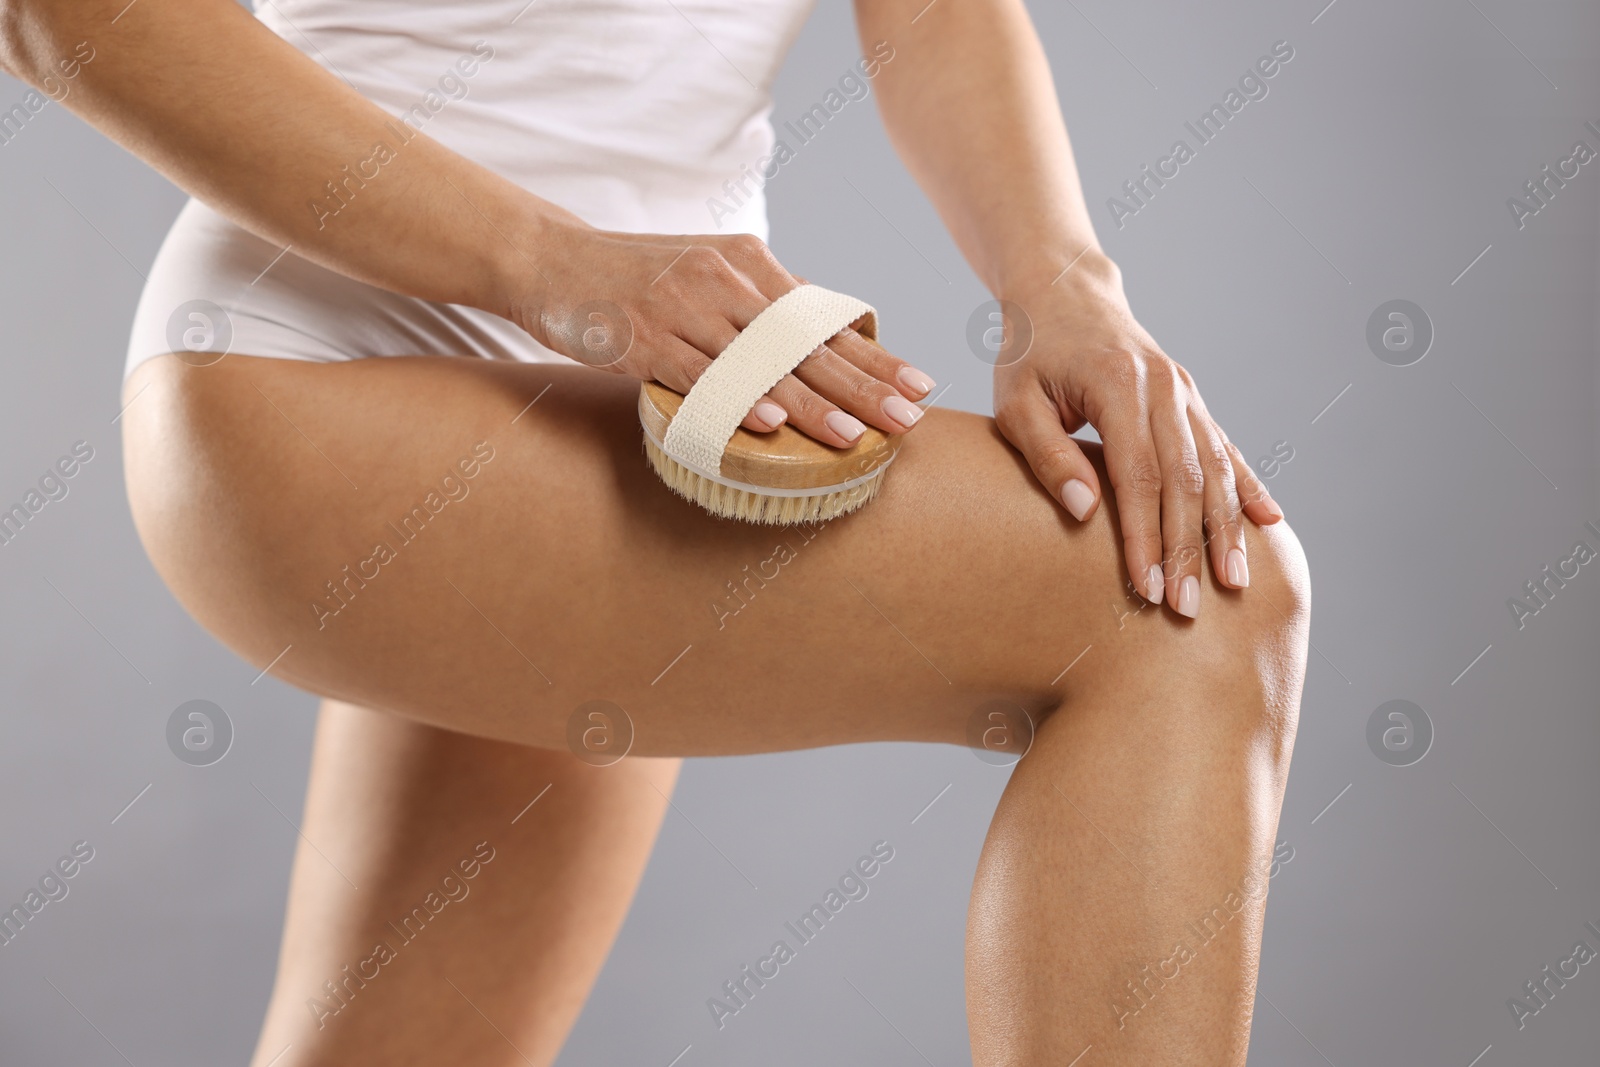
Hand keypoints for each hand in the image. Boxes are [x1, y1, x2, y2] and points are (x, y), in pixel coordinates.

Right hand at [510, 220, 936, 446]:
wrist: (548, 258)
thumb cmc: (635, 276)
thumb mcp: (707, 272)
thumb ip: (759, 306)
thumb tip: (821, 342)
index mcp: (749, 262)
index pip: (825, 318)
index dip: (875, 355)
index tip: (921, 386)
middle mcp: (724, 279)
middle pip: (805, 343)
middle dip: (863, 386)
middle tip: (909, 420)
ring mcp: (683, 308)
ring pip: (760, 364)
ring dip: (811, 403)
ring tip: (854, 436)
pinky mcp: (643, 336)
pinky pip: (697, 373)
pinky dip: (734, 398)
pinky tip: (769, 423)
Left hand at [992, 252, 1282, 616]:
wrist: (1064, 293)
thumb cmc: (1030, 355)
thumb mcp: (1016, 402)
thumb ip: (1048, 455)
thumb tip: (1084, 512)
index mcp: (1117, 385)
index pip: (1139, 476)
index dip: (1145, 537)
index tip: (1148, 589)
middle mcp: (1163, 387)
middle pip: (1185, 480)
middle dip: (1188, 548)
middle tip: (1187, 609)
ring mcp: (1184, 392)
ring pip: (1215, 468)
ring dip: (1224, 529)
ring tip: (1233, 584)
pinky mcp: (1192, 399)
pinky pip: (1226, 448)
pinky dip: (1247, 487)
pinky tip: (1269, 523)